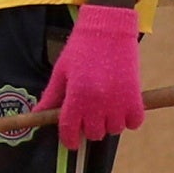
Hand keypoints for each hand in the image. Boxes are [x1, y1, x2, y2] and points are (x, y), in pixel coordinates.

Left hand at [39, 0, 145, 145]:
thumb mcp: (61, 71)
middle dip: (88, 129)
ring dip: (108, 124)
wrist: (109, 29)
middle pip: (93, 133)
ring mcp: (119, 101)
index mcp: (76, 95)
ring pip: (114, 130)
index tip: (69, 142)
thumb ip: (52, 96)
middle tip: (87, 117)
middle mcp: (98, 102)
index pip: (70, 128)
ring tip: (104, 109)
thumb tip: (37, 114)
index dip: (68, 139)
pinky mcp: (137, 97)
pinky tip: (121, 110)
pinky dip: (128, 121)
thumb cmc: (81, 49)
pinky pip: (134, 123)